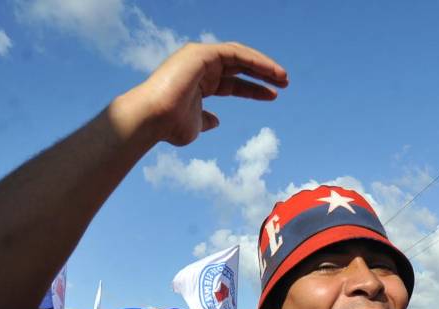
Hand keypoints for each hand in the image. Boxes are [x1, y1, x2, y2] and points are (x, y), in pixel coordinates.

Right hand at [117, 42, 288, 146]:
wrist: (153, 119)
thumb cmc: (170, 126)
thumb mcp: (195, 126)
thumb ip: (206, 121)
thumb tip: (216, 121)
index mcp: (200, 83)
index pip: (233, 83)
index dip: (254, 89)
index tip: (274, 95)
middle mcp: (200, 67)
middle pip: (239, 66)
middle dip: (262, 73)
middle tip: (285, 82)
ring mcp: (199, 58)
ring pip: (239, 56)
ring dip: (262, 65)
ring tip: (283, 77)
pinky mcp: (201, 53)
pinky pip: (235, 53)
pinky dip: (254, 59)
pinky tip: (269, 70)